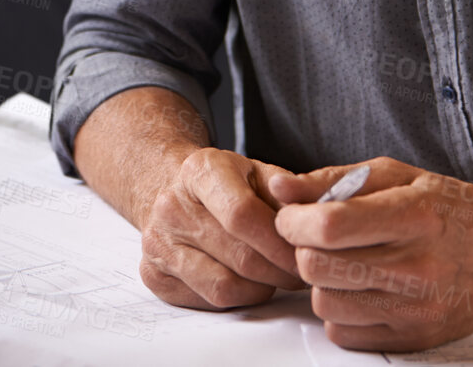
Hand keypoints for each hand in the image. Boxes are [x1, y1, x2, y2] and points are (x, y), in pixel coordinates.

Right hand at [138, 147, 306, 309]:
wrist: (172, 188)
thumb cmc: (224, 184)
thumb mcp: (259, 171)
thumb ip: (290, 192)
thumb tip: (318, 216)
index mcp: (200, 170)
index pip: (242, 214)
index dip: (280, 243)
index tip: (306, 254)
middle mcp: (171, 205)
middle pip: (240, 257)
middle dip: (281, 271)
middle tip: (302, 272)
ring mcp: (159, 243)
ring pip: (225, 287)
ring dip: (261, 288)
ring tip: (274, 275)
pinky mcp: (155, 274)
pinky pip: (208, 301)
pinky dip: (237, 297)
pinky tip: (246, 280)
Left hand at [268, 158, 472, 351]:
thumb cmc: (447, 208)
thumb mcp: (394, 176)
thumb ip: (331, 179)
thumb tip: (279, 188)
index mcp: (414, 216)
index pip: (329, 225)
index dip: (294, 221)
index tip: (293, 217)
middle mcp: (418, 267)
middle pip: (318, 267)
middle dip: (302, 250)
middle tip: (316, 239)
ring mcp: (417, 309)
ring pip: (325, 302)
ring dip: (321, 282)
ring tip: (342, 263)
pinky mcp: (415, 338)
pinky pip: (343, 333)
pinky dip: (340, 311)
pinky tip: (359, 289)